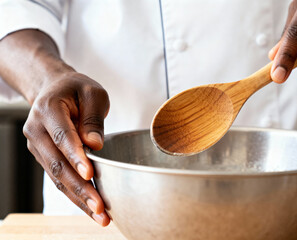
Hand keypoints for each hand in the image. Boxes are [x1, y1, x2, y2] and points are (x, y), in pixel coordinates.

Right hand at [23, 71, 110, 225]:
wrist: (54, 89)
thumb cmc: (77, 89)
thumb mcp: (93, 93)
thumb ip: (94, 118)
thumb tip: (96, 146)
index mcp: (48, 109)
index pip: (63, 136)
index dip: (75, 156)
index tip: (90, 173)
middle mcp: (37, 130)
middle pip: (58, 164)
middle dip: (80, 188)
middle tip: (101, 207)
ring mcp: (37, 146)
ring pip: (57, 177)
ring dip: (78, 198)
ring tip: (100, 216)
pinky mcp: (43, 157)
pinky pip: (58, 178)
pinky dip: (74, 194)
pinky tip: (91, 208)